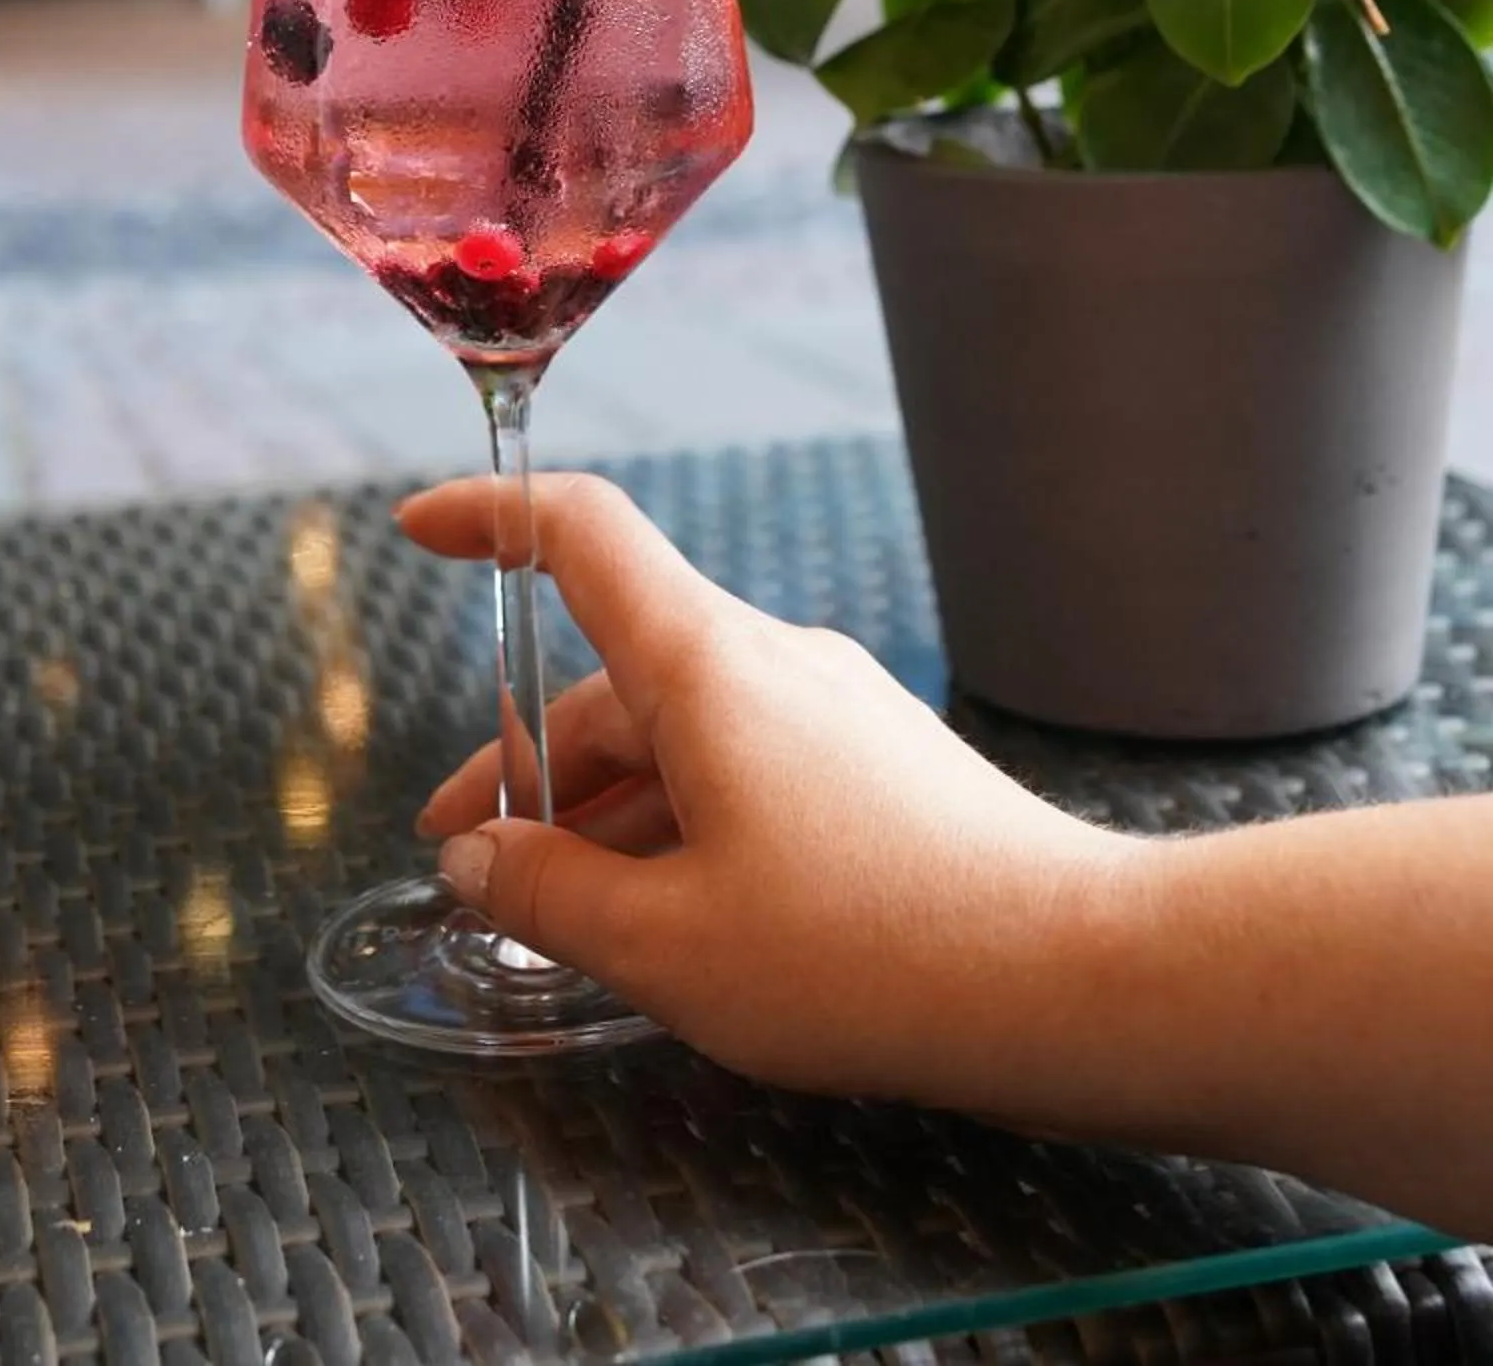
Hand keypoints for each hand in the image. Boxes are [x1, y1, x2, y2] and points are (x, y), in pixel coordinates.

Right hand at [400, 472, 1131, 1112]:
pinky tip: (677, 922)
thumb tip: (475, 862)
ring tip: (565, 917)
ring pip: (685, 734)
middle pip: (618, 674)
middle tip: (470, 862)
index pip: (580, 534)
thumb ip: (548, 897)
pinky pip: (750, 772)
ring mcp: (837, 710)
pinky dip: (686, 825)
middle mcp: (773, 661)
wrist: (1074, 978)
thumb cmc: (866, 955)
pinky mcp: (883, 770)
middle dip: (530, 765)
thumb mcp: (668, 947)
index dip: (490, 516)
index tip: (420, 526)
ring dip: (609, 810)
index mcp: (707, 665)